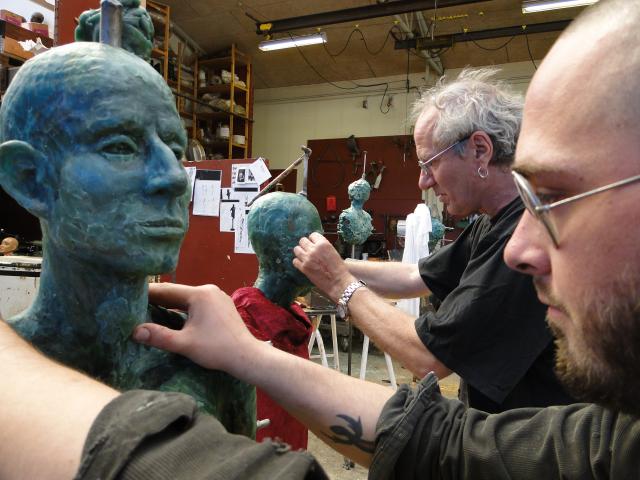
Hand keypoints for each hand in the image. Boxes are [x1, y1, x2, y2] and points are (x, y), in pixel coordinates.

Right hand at [133, 283, 256, 373]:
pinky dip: (183, 308)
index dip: (148, 293)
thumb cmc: (217, 349)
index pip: (167, 290)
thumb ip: (159, 337)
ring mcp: (217, 296)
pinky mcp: (222, 305)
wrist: (246, 356)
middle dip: (157, 299)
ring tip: (150, 310)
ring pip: (187, 298)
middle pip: (177, 293)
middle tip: (135, 303)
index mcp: (199, 294)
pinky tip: (174, 316)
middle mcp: (209, 290)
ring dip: (170, 304)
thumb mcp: (185, 344)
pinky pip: (197, 303)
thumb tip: (135, 331)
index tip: (130, 294)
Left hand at [293, 232, 355, 300]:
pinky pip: (295, 261)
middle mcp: (314, 249)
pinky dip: (298, 262)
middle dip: (305, 244)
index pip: (313, 235)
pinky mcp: (303, 268)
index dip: (313, 239)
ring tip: (305, 256)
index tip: (314, 243)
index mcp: (323, 244)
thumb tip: (315, 244)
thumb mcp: (333, 252)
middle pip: (302, 240)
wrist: (338, 282)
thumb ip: (323, 246)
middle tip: (309, 250)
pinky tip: (303, 264)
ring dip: (300, 252)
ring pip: (296, 249)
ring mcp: (307, 259)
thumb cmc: (339, 268)